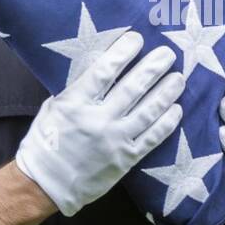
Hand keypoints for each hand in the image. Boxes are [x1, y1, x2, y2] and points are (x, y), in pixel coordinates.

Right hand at [15, 30, 184, 215]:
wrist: (46, 184)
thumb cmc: (46, 142)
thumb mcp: (54, 108)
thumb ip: (78, 90)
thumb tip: (104, 71)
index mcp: (75, 104)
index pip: (104, 71)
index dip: (123, 52)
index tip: (137, 39)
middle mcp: (97, 120)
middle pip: (132, 88)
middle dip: (153, 68)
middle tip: (168, 54)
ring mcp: (114, 140)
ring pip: (148, 112)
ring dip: (166, 92)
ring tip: (179, 78)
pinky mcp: (126, 159)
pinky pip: (152, 138)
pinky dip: (167, 123)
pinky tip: (177, 109)